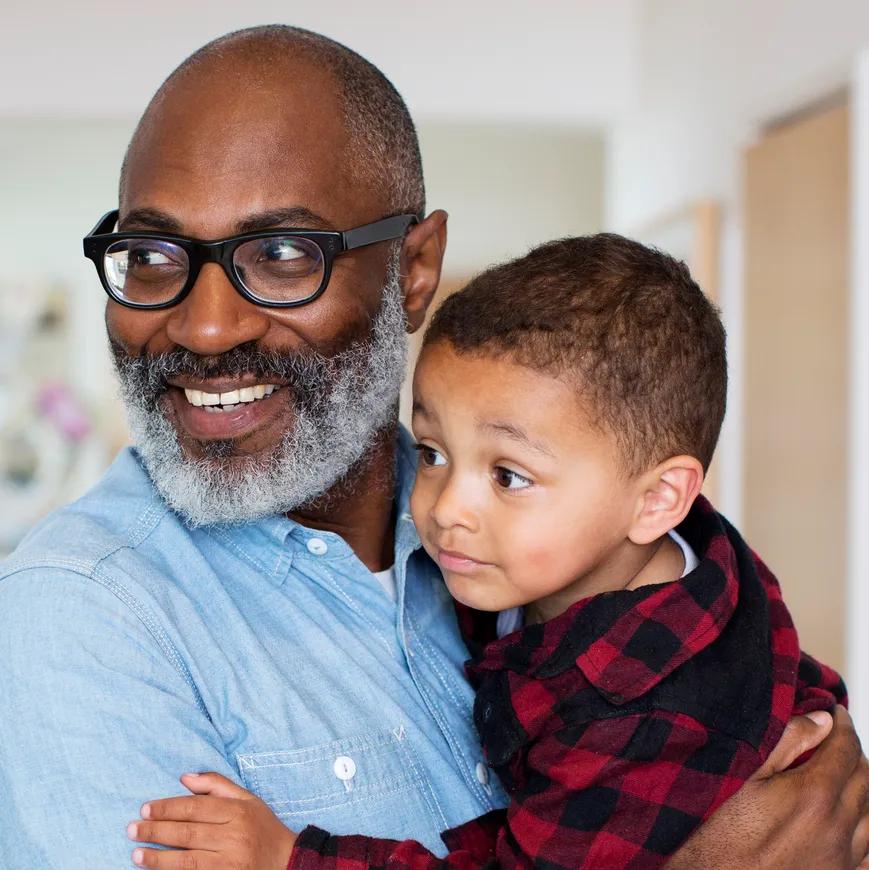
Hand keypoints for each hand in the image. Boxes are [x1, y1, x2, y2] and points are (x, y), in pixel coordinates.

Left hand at [128, 772, 296, 869]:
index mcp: (239, 811)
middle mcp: (234, 836)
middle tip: (132, 829)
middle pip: (188, 832)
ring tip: (136, 854)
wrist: (286, 862)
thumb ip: (217, 785)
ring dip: (159, 858)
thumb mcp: (248, 799)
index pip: (196, 807)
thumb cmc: (263, 828)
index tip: (145, 808)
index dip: (168, 807)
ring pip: (188, 860)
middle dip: (157, 830)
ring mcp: (230, 862)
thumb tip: (184, 777)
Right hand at [666, 706, 868, 868]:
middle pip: (865, 779)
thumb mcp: (742, 775)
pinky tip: (853, 824)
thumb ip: (785, 743)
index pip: (845, 749)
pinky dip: (866, 830)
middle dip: (854, 753)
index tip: (837, 714)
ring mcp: (842, 860)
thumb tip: (822, 720)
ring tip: (847, 775)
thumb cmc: (716, 833)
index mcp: (813, 795)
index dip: (843, 726)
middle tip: (838, 739)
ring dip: (864, 789)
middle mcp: (837, 828)